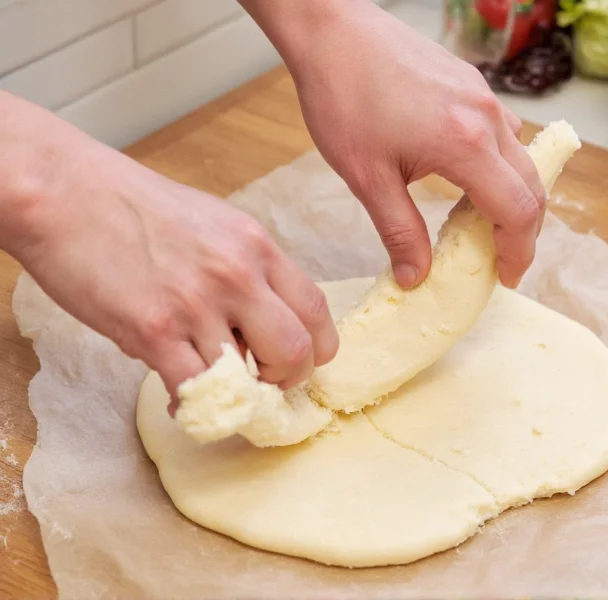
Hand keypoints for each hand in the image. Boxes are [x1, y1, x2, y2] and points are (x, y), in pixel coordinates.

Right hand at [8, 115, 337, 406]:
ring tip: (216, 390)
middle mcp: (238, 274)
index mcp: (257, 246)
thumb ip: (244, 270)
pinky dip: (195, 407)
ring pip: (248, 379)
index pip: (316, 310)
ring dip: (236, 396)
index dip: (316, 348)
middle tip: (263, 383)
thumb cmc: (134, 205)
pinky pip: (195, 391)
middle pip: (297, 351)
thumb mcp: (213, 224)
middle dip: (287, 379)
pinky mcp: (154, 330)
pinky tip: (182, 400)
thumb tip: (254, 324)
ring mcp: (197, 304)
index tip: (298, 361)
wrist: (65, 192)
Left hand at [279, 1, 546, 288]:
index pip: (519, 210)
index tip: (506, 276)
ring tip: (484, 224)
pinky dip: (501, 165)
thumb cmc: (343, 98)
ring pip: (522, 159)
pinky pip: (504, 132)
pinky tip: (470, 178)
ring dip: (514, 197)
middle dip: (524, 231)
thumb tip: (416, 277)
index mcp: (466, 145)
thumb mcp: (366, 178)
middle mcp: (487, 119)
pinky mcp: (472, 84)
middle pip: (533, 187)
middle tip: (501, 259)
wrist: (332, 32)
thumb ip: (399, 231)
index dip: (519, 251)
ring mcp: (483, 97)